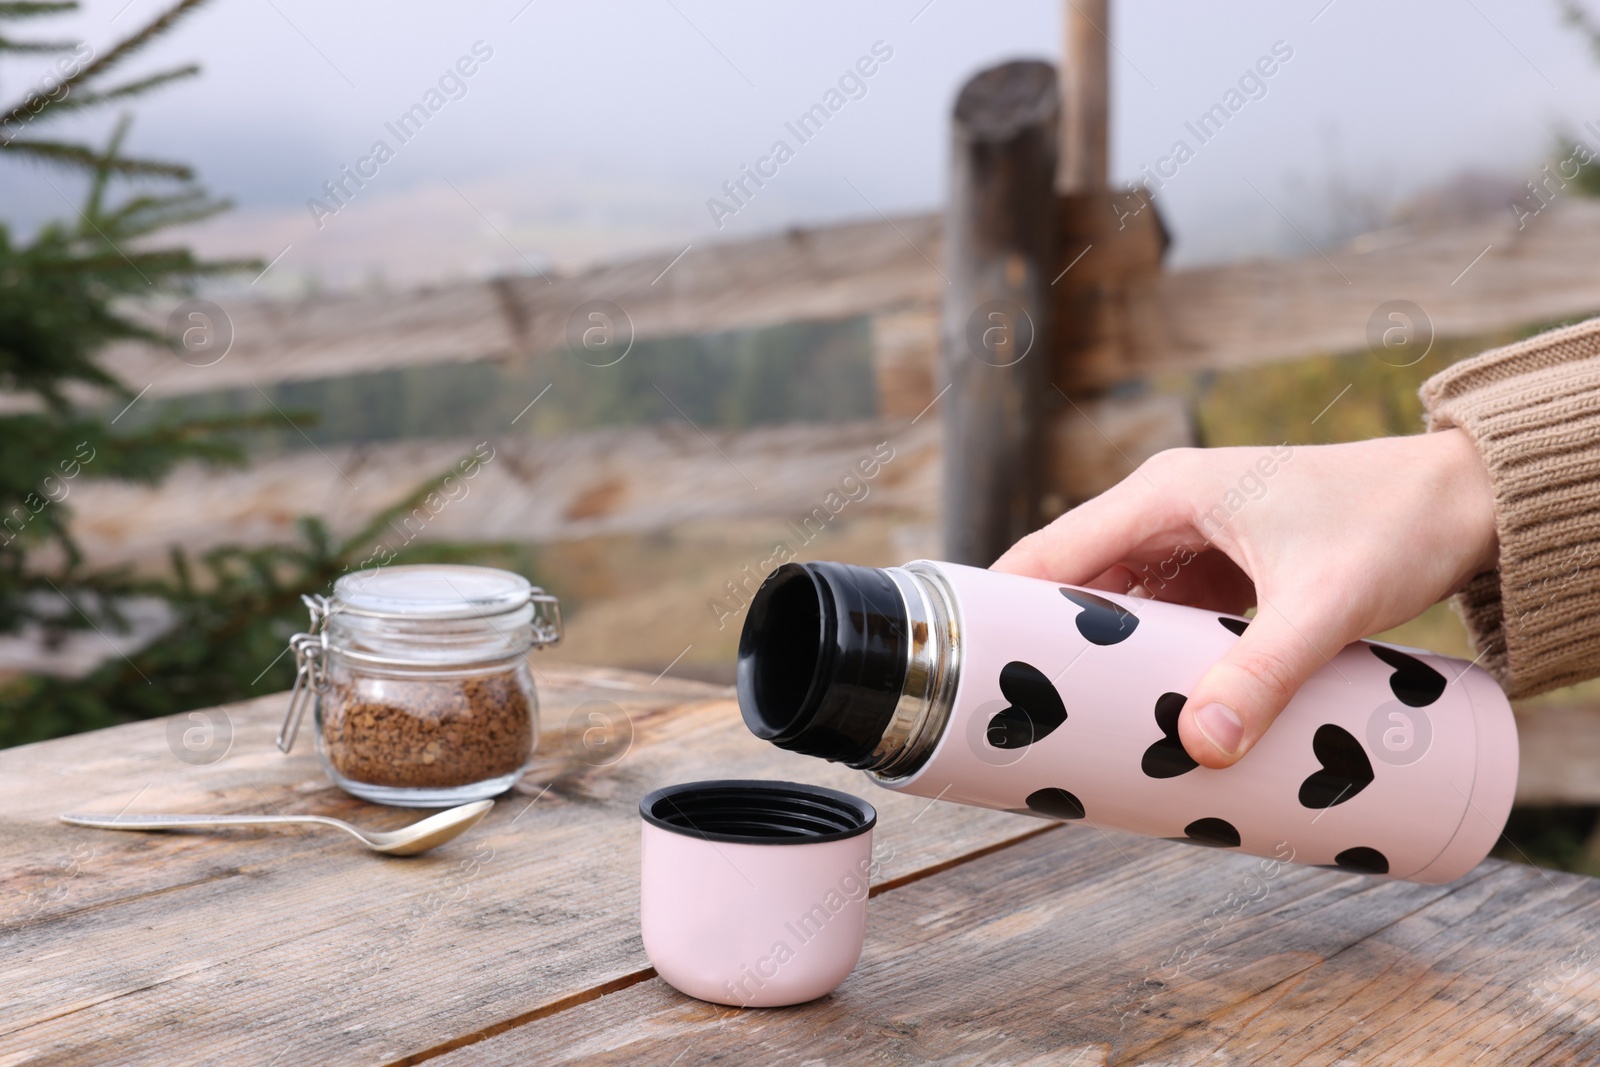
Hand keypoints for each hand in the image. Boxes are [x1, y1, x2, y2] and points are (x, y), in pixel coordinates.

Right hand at [992, 431, 1497, 768]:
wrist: (1473, 500)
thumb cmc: (1395, 523)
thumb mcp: (1322, 603)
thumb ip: (1262, 673)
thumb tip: (1203, 746)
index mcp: (1165, 493)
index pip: (1050, 551)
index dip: (1002, 607)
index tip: (970, 666)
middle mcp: (1168, 508)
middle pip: (1076, 583)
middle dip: (1049, 648)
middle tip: (1020, 715)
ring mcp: (1197, 538)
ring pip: (1120, 605)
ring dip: (1101, 659)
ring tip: (1072, 724)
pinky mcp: (1227, 566)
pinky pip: (1164, 617)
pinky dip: (1149, 658)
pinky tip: (1146, 705)